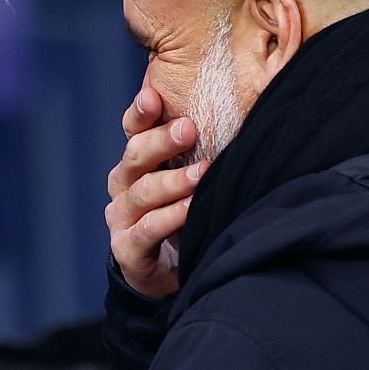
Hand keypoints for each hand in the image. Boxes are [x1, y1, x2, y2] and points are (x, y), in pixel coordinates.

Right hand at [106, 86, 207, 298]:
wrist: (172, 273)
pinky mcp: (126, 248)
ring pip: (143, 192)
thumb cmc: (188, 215)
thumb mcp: (194, 177)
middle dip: (162, 140)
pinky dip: (170, 217)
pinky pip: (147, 228)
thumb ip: (206, 146)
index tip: (155, 96)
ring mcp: (122, 217)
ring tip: (202, 172)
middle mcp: (124, 185)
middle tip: (189, 129)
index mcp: (137, 162)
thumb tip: (247, 100)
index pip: (133, 129)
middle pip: (136, 155)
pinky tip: (191, 208)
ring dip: (173, 181)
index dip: (141, 112)